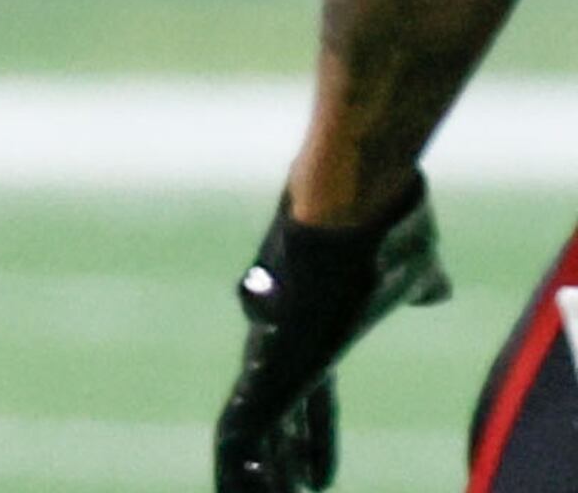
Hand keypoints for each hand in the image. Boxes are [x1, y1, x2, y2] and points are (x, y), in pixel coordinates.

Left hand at [213, 186, 449, 490]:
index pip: (311, 397)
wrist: (358, 208)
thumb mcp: (413, 273)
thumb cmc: (388, 231)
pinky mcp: (264, 364)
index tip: (318, 475)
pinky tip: (248, 489)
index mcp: (315, 331)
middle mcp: (281, 344)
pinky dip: (237, 464)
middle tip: (286, 492)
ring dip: (254, 473)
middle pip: (274, 416)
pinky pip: (240, 428)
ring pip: (246, 427)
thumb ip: (418, 287)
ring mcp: (269, 355)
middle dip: (281, 459)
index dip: (316, 435)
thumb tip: (435, 289)